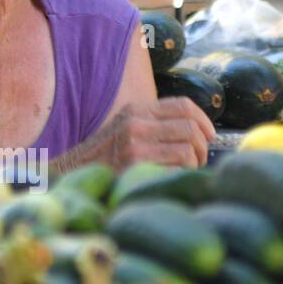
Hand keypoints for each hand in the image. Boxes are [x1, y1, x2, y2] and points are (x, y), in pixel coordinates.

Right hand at [86, 97, 217, 169]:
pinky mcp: (136, 165)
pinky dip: (180, 175)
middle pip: (191, 128)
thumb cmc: (105, 155)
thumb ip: (155, 123)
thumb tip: (198, 129)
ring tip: (183, 170)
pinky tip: (168, 178)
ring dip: (193, 164)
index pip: (183, 105)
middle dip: (203, 147)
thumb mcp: (126, 127)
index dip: (204, 120)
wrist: (72, 172)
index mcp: (136, 110)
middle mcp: (136, 122)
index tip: (210, 135)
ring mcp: (135, 144)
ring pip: (188, 149)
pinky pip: (177, 168)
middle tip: (198, 160)